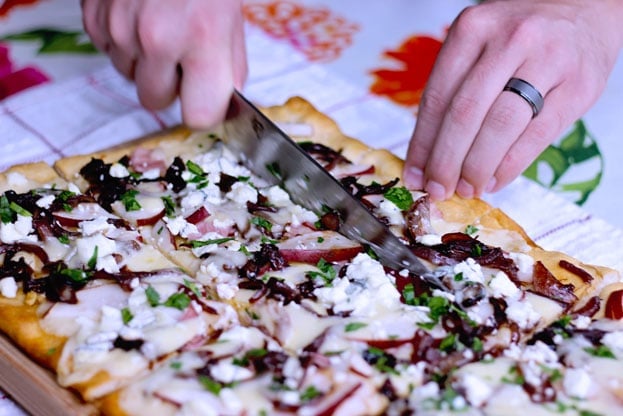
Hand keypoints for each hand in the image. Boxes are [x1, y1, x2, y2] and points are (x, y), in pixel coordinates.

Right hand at [81, 0, 246, 128]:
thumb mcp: (232, 23)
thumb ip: (228, 70)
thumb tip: (219, 106)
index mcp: (203, 41)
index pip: (199, 116)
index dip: (202, 110)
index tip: (204, 99)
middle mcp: (158, 38)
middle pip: (155, 102)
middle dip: (168, 87)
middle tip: (181, 58)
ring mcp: (121, 26)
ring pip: (129, 76)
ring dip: (144, 63)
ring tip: (160, 27)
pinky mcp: (95, 15)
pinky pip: (108, 51)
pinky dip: (122, 41)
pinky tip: (138, 16)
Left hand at [403, 0, 622, 199]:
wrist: (585, 11)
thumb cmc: (520, 38)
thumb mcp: (479, 46)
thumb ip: (454, 91)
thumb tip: (427, 157)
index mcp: (473, 28)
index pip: (437, 97)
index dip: (422, 144)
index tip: (414, 175)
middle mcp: (510, 40)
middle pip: (465, 113)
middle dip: (446, 161)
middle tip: (437, 189)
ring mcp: (548, 60)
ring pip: (500, 126)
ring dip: (477, 167)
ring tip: (466, 189)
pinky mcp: (579, 86)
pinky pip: (537, 135)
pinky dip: (510, 165)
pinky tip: (495, 180)